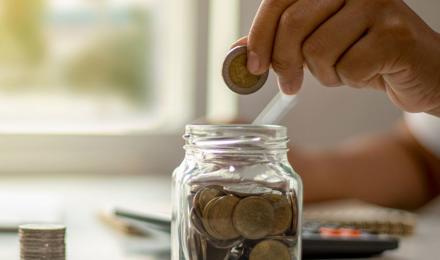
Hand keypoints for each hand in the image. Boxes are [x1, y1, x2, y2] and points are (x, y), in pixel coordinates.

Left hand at [237, 0, 439, 115]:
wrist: (418, 70)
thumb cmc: (364, 53)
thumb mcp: (316, 43)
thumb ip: (278, 41)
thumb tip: (236, 51)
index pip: (278, 0)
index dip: (259, 35)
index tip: (252, 66)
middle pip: (293, 25)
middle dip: (284, 63)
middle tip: (289, 85)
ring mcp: (377, 5)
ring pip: (318, 50)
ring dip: (324, 73)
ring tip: (344, 69)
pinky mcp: (395, 34)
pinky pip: (348, 68)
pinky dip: (350, 80)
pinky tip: (367, 73)